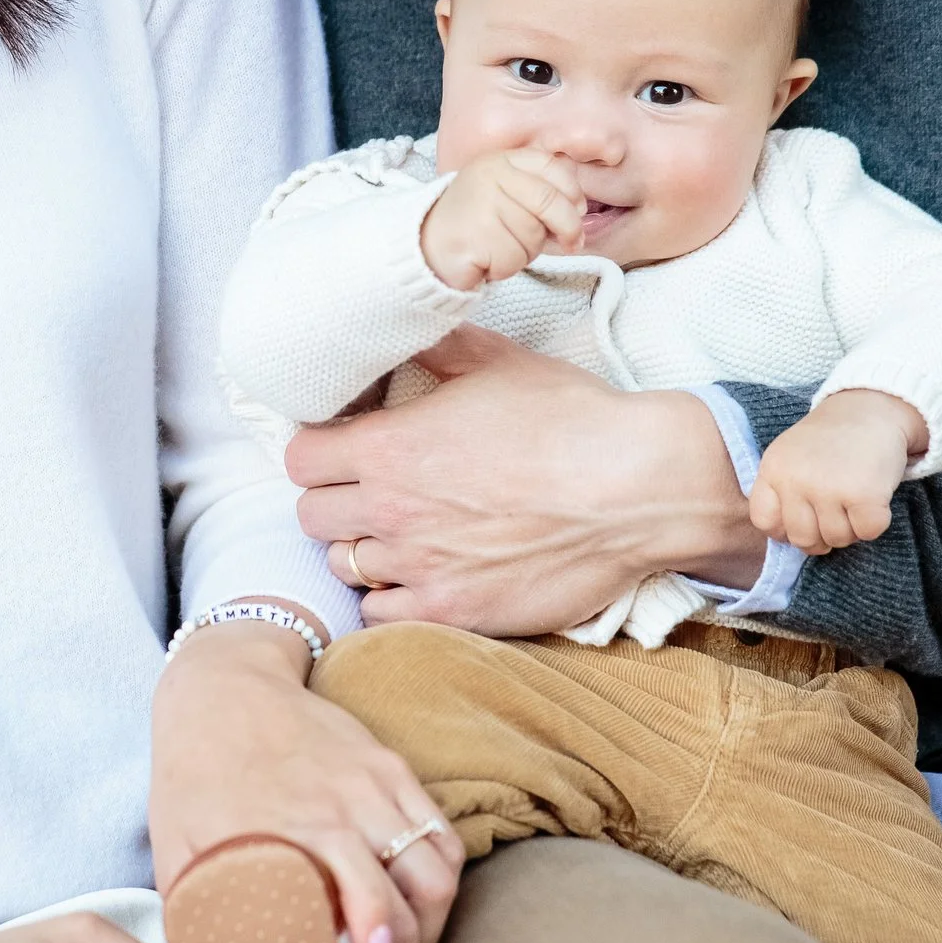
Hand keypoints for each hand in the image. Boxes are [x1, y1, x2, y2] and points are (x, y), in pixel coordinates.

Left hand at [150, 623, 462, 942]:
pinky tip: (423, 912)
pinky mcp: (393, 769)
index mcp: (289, 833)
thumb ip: (192, 929)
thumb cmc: (194, 776)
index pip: (359, 906)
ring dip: (434, 930)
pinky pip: (443, 836)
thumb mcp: (176, 851)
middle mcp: (341, 810)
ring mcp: (374, 787)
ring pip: (439, 871)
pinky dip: (444, 882)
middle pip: (410, 900)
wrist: (224, 686)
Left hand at [287, 326, 768, 633]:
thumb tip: (402, 328)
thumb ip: (434, 347)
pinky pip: (380, 614)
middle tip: (369, 492)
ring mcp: (419, 566)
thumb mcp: (496, 362)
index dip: (318, 450)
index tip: (341, 448)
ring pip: (343, 565)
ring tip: (400, 534)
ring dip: (363, 548)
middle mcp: (392, 510)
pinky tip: (419, 576)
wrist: (640, 488)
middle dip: (334, 499)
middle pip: (311, 515)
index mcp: (391, 446)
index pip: (300, 457)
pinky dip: (390, 597)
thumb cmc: (573, 420)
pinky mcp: (453, 611)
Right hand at [418, 150, 585, 289]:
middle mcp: (489, 177)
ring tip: (500, 247)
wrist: (423, 246)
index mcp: (501, 161)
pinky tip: (487, 259)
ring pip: (533, 235)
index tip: (578, 210)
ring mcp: (480, 205)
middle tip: (571, 243)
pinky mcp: (474, 236)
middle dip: (568, 226)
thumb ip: (538, 192)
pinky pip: (514, 258)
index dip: (573, 192)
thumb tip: (579, 209)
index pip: (553, 167)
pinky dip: (506, 267)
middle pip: (549, 201)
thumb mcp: (506, 194)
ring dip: (526, 252)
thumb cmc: (474, 223)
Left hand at [749, 388, 926, 553]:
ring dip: (850, 527)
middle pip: (802, 539)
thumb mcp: (790, 455)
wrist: (872, 408)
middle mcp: (796, 480)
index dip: (785, 529)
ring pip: (837, 539)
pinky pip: (867, 532)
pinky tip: (873, 497)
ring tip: (853, 498)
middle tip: (835, 512)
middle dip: (822, 535)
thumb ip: (781, 490)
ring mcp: (829, 488)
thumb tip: (786, 538)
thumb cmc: (830, 440)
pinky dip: (875, 522)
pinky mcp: (864, 495)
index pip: (765, 522)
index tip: (804, 519)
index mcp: (773, 470)